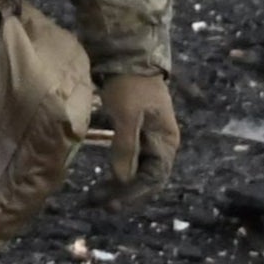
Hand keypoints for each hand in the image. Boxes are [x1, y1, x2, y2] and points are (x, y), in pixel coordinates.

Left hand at [99, 72, 178, 204]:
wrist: (128, 59)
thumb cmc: (130, 85)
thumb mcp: (127, 115)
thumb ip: (126, 146)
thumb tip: (122, 179)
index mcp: (166, 142)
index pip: (154, 177)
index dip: (134, 193)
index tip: (113, 204)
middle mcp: (161, 144)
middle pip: (146, 178)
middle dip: (125, 194)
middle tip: (100, 204)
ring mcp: (149, 139)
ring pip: (137, 171)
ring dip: (120, 185)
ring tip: (97, 196)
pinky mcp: (135, 133)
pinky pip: (129, 159)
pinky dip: (118, 170)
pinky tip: (105, 179)